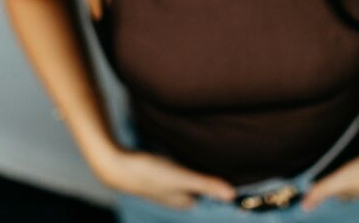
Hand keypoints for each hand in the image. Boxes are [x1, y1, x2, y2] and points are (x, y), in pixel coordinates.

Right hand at [93, 148, 236, 209]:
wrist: (116, 166)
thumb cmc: (148, 173)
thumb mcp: (180, 177)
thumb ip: (205, 183)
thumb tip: (232, 195)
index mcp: (184, 201)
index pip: (210, 201)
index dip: (224, 193)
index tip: (242, 185)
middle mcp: (176, 196)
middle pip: (202, 192)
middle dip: (215, 184)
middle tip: (234, 170)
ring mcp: (167, 185)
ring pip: (191, 182)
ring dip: (202, 175)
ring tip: (218, 162)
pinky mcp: (159, 174)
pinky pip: (181, 173)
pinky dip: (190, 168)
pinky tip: (192, 157)